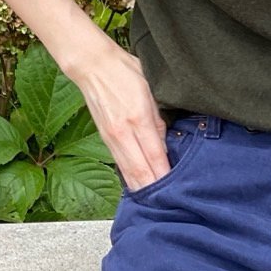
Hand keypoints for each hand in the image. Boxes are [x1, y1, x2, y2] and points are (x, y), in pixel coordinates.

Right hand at [68, 41, 171, 192]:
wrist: (93, 66)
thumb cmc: (124, 71)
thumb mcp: (151, 90)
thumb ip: (159, 119)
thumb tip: (165, 145)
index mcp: (138, 118)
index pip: (155, 156)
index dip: (166, 175)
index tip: (177, 189)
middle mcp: (123, 132)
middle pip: (141, 171)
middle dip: (154, 190)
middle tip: (168, 204)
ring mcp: (112, 138)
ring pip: (128, 173)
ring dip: (141, 189)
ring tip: (155, 204)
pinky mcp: (105, 140)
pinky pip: (120, 166)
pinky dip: (130, 179)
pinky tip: (139, 188)